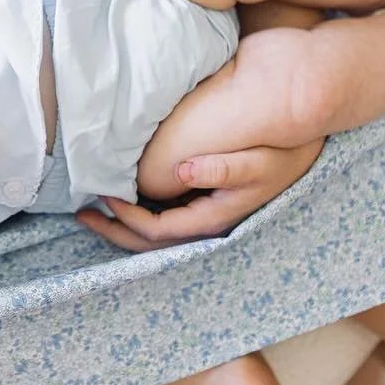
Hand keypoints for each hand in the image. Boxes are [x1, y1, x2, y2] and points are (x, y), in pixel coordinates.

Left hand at [76, 139, 322, 251]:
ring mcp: (207, 215)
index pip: (160, 230)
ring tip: (93, 210)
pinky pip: (165, 216)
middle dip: (116, 231)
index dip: (128, 218)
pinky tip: (124, 197)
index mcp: (215, 218)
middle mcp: (208, 223)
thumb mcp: (258, 158)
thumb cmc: (281, 148)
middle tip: (83, 215)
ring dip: (123, 225)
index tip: (103, 195)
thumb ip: (223, 168)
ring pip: (157, 233)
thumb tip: (182, 171)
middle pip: (152, 243)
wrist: (302, 141)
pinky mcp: (206, 202)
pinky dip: (139, 212)